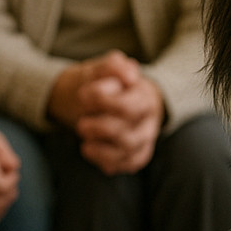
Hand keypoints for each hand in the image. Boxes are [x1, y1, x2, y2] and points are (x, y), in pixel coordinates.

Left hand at [74, 52, 164, 174]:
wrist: (108, 96)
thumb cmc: (107, 82)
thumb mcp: (104, 69)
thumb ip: (113, 66)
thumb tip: (129, 73)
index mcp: (144, 96)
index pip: (128, 107)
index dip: (103, 102)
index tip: (83, 94)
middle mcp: (148, 120)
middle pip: (129, 135)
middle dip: (100, 130)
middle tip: (81, 123)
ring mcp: (144, 139)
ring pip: (128, 152)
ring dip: (101, 148)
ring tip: (83, 137)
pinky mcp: (136, 154)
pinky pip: (127, 164)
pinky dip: (106, 160)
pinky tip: (88, 148)